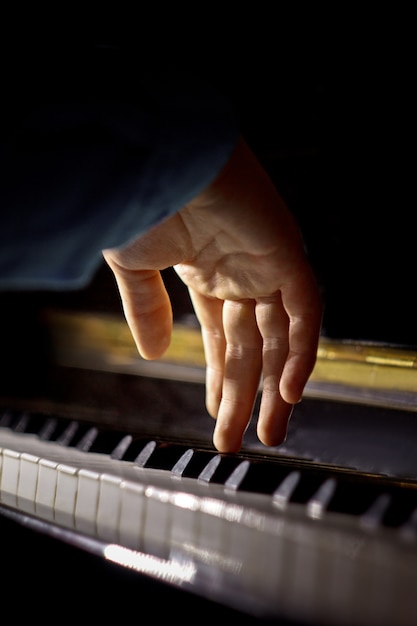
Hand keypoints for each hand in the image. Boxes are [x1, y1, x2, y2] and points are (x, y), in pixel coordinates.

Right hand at [103, 136, 321, 452]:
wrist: (155, 156)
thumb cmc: (140, 200)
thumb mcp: (134, 268)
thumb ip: (146, 311)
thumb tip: (152, 355)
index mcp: (208, 273)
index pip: (222, 337)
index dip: (220, 377)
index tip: (216, 413)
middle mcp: (241, 273)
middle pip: (252, 346)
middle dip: (247, 395)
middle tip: (241, 440)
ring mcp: (266, 265)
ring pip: (280, 338)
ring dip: (275, 387)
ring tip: (268, 433)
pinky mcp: (287, 253)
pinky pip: (305, 311)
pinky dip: (302, 351)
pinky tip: (290, 392)